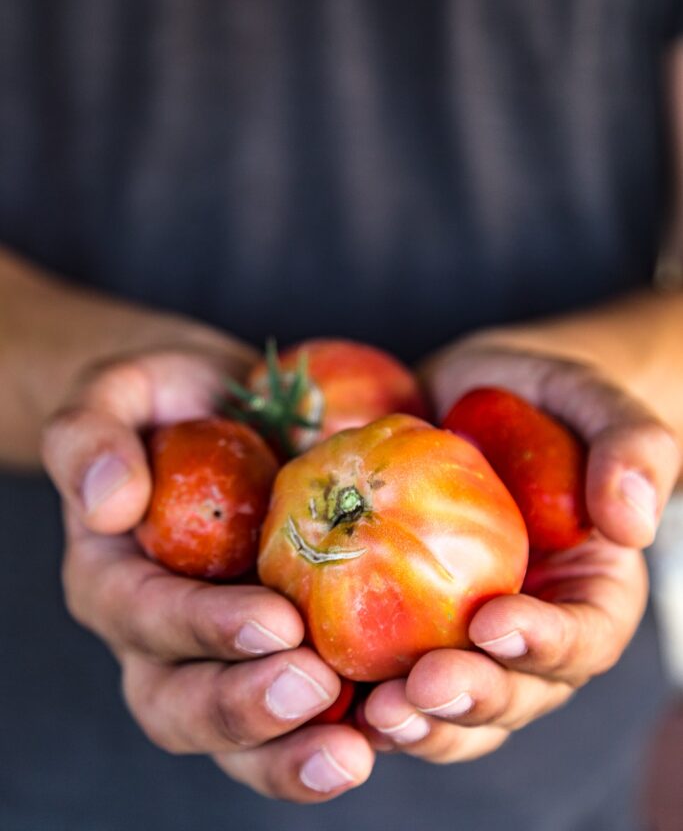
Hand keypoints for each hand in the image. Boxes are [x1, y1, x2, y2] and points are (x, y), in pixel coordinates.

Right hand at [42, 344, 373, 800]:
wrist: (222, 407)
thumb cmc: (168, 398)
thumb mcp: (120, 392)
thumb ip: (90, 437)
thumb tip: (106, 504)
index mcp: (116, 580)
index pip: (146, 617)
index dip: (204, 628)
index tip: (275, 621)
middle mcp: (165, 638)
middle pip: (183, 705)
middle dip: (245, 711)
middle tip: (314, 690)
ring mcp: (228, 653)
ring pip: (241, 737)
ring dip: (291, 753)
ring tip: (354, 750)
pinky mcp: (290, 650)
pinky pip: (310, 711)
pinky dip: (350, 728)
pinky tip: (402, 724)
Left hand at [358, 341, 679, 761]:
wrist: (469, 395)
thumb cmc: (542, 396)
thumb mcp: (590, 400)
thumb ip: (630, 446)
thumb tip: (632, 522)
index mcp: (590, 593)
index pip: (584, 638)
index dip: (546, 644)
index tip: (495, 622)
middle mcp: (530, 632)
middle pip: (515, 693)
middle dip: (472, 700)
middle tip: (423, 687)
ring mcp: (463, 636)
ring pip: (451, 707)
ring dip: (418, 722)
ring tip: (376, 711)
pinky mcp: (402, 624)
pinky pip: (384, 670)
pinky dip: (358, 689)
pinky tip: (322, 681)